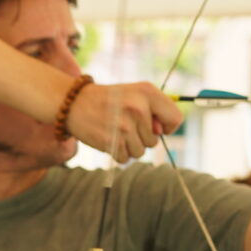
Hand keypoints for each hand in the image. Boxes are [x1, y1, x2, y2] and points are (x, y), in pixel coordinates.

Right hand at [67, 82, 184, 162]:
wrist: (74, 103)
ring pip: (140, 151)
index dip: (168, 126)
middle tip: (124, 123)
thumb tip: (162, 132)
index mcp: (148, 92)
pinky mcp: (112, 141)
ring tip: (116, 131)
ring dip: (129, 146)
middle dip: (141, 137)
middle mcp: (138, 108)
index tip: (156, 125)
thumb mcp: (135, 93)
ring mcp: (125, 126)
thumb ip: (155, 109)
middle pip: (154, 140)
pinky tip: (109, 139)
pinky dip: (117, 153)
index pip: (176, 119)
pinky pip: (125, 158)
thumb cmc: (109, 100)